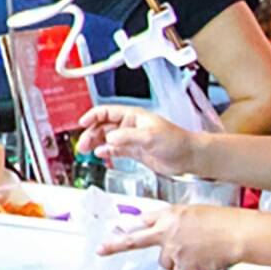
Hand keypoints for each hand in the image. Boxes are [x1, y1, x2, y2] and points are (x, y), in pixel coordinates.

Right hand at [83, 104, 199, 176]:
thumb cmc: (176, 141)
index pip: (107, 112)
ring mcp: (132, 139)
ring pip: (107, 139)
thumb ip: (127, 137)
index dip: (93, 116)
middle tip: (82, 144)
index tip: (82, 123)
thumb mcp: (149, 136)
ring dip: (96, 143)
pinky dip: (106, 152)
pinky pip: (115, 150)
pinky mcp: (135, 152)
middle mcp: (131, 126)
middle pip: (104, 126)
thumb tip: (109, 139)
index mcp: (134, 116)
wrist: (189, 157)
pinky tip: (101, 154)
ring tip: (86, 150)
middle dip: (91, 133)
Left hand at [96, 199, 256, 269]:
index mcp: (170, 215)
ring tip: (198, 252)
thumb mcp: (194, 213)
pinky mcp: (182, 265)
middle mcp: (166, 231)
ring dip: (177, 261)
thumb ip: (175, 222)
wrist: (238, 233)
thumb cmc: (222, 221)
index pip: (142, 220)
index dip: (128, 227)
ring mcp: (172, 249)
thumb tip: (164, 233)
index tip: (113, 231)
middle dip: (115, 245)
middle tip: (100, 249)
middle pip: (135, 240)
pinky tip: (203, 260)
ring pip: (165, 263)